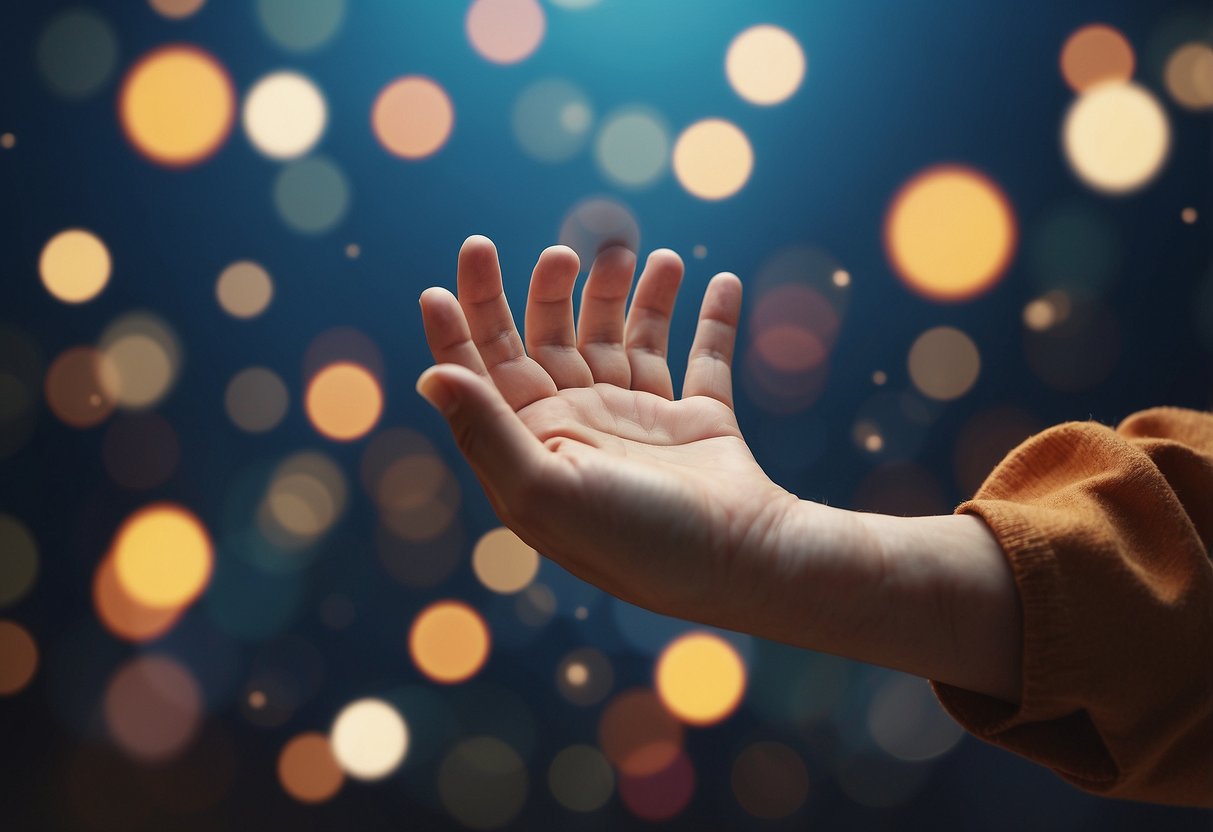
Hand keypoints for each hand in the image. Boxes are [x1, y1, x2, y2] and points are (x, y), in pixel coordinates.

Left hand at [418, 236, 1021, 702]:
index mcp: (535, 445)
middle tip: (558, 256)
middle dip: (547, 292)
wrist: (737, 564)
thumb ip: (486, 431)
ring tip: (638, 255)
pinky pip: (704, 355)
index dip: (463, 324)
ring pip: (623, 335)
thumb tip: (430, 376)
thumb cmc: (634, 538)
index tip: (453, 274)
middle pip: (549, 339)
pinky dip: (714, 318)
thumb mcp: (544, 491)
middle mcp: (580, 426)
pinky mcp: (697, 417)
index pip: (484, 372)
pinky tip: (721, 281)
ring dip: (629, 292)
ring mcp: (639, 418)